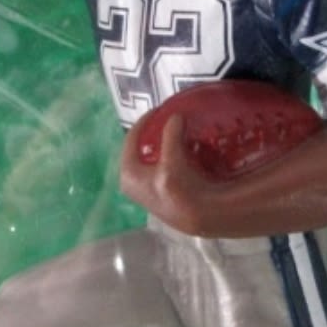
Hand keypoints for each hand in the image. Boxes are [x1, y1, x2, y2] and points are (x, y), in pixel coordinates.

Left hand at [119, 113, 220, 235]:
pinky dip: (171, 160)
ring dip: (163, 149)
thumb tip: (174, 116)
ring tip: (177, 136)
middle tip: (167, 123)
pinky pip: (162, 170)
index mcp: (128, 174)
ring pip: (152, 162)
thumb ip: (170, 134)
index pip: (131, 140)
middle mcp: (132, 185)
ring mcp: (146, 193)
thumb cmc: (180, 188)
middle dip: (154, 137)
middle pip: (141, 151)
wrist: (199, 216)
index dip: (144, 122)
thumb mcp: (172, 158)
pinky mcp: (161, 197)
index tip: (158, 110)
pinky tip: (184, 155)